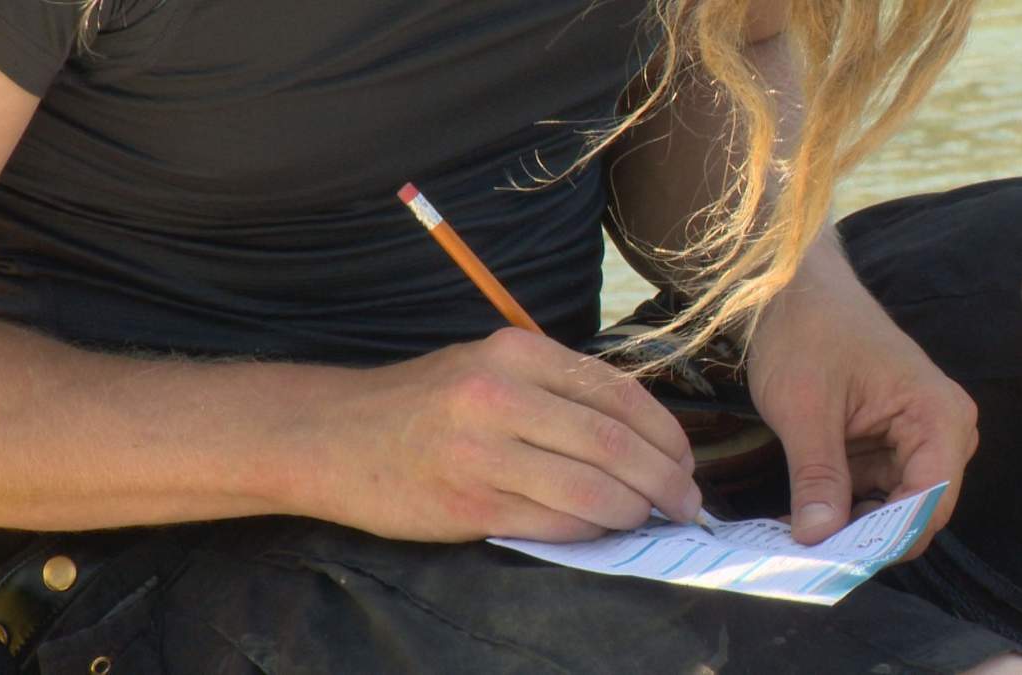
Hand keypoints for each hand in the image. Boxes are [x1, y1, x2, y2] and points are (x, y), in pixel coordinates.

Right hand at [284, 328, 699, 542]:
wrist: (332, 434)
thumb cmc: (421, 403)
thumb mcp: (487, 367)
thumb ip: (556, 389)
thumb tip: (640, 434)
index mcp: (516, 352)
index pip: (617, 393)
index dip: (665, 433)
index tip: (686, 460)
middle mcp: (501, 395)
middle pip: (613, 443)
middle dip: (665, 479)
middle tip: (689, 502)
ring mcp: (483, 452)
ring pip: (591, 490)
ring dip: (635, 511)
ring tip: (651, 519)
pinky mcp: (467, 503)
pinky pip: (554, 524)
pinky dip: (591, 531)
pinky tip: (603, 531)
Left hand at [747, 238, 976, 556]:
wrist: (792, 287)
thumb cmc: (806, 331)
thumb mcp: (804, 409)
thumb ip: (817, 477)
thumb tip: (818, 539)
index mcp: (939, 419)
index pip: (928, 506)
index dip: (882, 539)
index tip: (830, 558)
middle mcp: (941, 434)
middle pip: (913, 513)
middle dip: (862, 536)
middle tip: (804, 550)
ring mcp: (915, 440)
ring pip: (889, 508)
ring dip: (846, 524)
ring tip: (794, 532)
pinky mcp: (886, 443)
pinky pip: (871, 491)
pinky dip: (839, 504)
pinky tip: (801, 513)